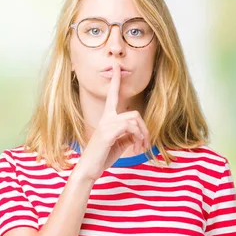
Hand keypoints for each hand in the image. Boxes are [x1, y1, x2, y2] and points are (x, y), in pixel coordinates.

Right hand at [72, 63, 149, 182]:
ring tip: (140, 148)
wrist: (89, 169)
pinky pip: (130, 127)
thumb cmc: (103, 156)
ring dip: (142, 135)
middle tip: (146, 144)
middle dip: (145, 129)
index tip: (116, 66)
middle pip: (134, 114)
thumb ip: (129, 135)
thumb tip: (139, 133)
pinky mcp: (108, 133)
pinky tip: (136, 148)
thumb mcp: (120, 144)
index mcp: (107, 118)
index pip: (112, 95)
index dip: (115, 80)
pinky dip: (138, 137)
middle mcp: (106, 118)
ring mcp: (106, 124)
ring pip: (134, 120)